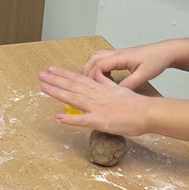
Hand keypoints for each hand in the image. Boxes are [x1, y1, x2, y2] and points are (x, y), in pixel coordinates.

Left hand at [38, 66, 153, 135]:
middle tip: (40, 74)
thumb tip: (98, 76)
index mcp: (100, 88)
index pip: (79, 78)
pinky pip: (82, 120)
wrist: (147, 113)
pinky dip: (70, 119)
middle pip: (73, 85)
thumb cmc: (136, 104)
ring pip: (74, 98)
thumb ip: (106, 83)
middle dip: (55, 79)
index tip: (52, 69)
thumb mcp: (118, 88)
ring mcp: (97, 108)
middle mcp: (96, 96)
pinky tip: (58, 117)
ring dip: (58, 92)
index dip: (64, 73)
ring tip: (43, 88)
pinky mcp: (100, 121)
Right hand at [84, 41, 178, 88]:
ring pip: (96, 58)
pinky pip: (103, 60)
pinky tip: (106, 79)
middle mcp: (116, 53)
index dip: (92, 77)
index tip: (93, 88)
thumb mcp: (143, 75)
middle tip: (86, 87)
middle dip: (87, 72)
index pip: (98, 64)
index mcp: (121, 57)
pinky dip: (99, 68)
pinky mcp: (120, 57)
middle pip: (93, 59)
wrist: (166, 52)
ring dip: (92, 69)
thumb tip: (115, 94)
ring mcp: (118, 54)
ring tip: (93, 83)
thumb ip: (129, 84)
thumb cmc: (157, 60)